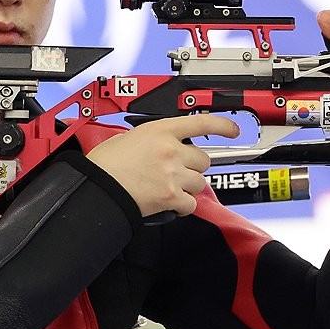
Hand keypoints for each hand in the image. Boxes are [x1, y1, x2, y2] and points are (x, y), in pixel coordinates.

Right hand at [86, 114, 239, 217]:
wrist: (97, 188)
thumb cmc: (103, 165)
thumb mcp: (125, 139)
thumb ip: (148, 139)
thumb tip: (157, 145)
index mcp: (159, 131)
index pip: (201, 123)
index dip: (223, 126)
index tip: (233, 130)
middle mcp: (171, 150)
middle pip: (202, 159)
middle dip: (192, 166)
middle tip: (177, 171)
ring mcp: (173, 173)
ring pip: (199, 181)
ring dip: (188, 186)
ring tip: (169, 187)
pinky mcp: (171, 195)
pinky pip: (192, 203)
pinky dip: (183, 205)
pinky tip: (171, 203)